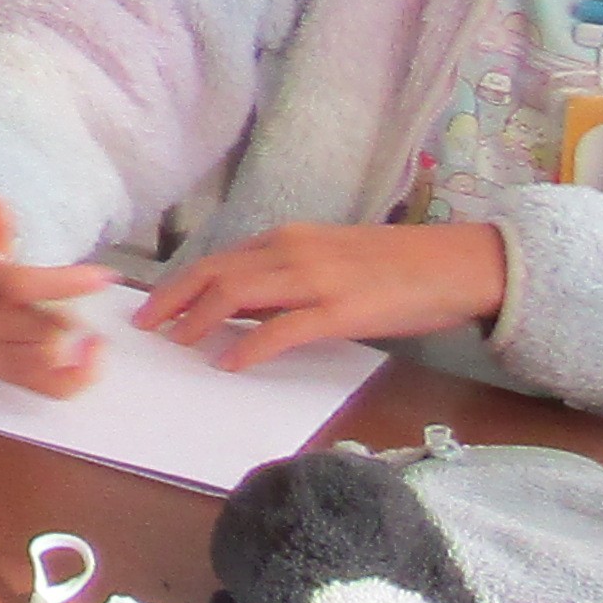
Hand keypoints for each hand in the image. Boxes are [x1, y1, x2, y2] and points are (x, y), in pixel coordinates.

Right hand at [0, 198, 114, 396]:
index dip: (63, 284)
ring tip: (80, 316)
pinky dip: (78, 375)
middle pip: (37, 327)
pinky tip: (93, 352)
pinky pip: (45, 387)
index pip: (14, 287)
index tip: (103, 277)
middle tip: (84, 288)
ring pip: (45, 356)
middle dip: (70, 308)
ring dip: (72, 335)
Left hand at [135, 217, 505, 363]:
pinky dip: (248, 346)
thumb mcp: (329, 260)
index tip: (154, 305)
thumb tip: (242, 307)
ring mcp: (315, 279)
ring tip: (178, 344)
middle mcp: (293, 251)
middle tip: (146, 327)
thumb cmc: (396, 266)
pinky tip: (229, 363)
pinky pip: (280, 329)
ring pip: (236, 294)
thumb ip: (285, 277)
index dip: (181, 283)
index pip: (219, 258)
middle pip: (214, 273)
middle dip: (173, 300)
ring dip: (198, 320)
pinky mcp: (340, 311)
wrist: (456, 263)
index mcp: (289, 239)